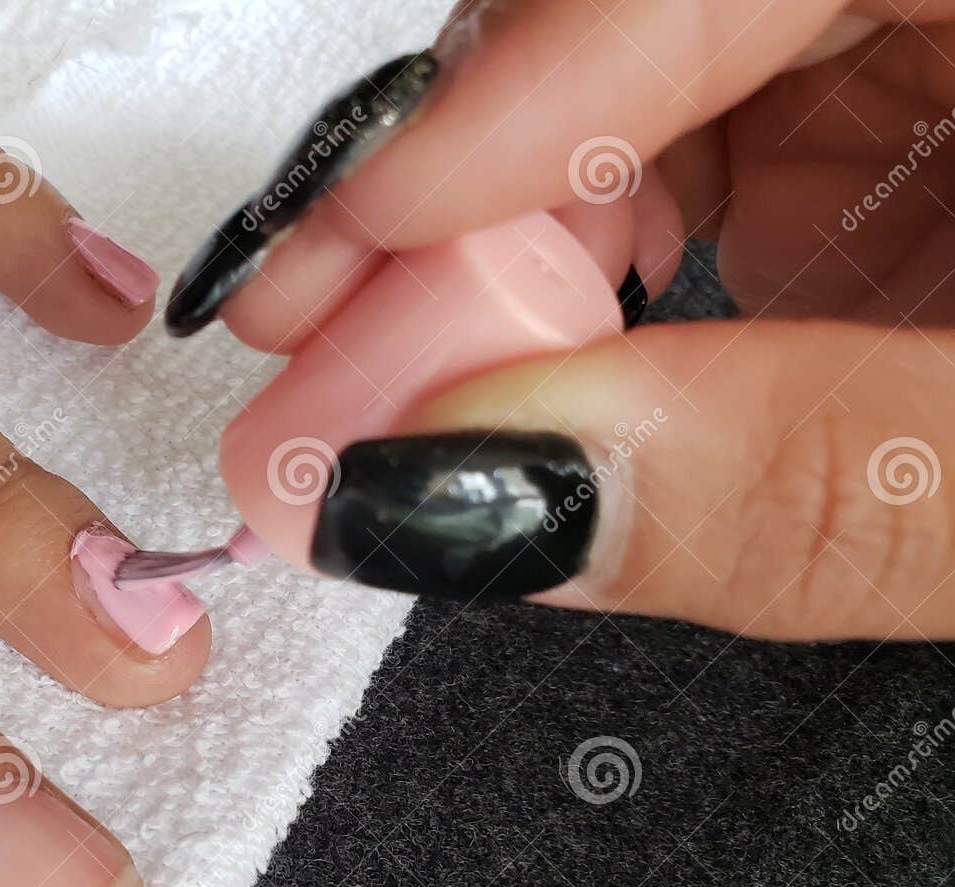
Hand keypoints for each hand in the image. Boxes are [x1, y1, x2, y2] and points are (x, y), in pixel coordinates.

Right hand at [177, 1, 954, 640]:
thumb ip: (802, 488)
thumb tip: (467, 493)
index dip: (508, 89)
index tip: (354, 239)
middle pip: (644, 10)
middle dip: (470, 176)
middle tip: (337, 335)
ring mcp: (937, 49)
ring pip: (652, 71)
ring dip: (519, 225)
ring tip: (431, 367)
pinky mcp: (915, 120)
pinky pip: (713, 131)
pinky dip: (606, 249)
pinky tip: (561, 344)